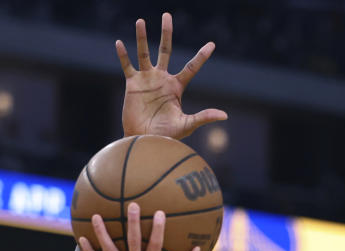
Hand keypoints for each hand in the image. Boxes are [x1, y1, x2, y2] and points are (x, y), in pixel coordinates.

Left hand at [77, 203, 200, 250]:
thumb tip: (199, 249)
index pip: (157, 245)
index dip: (158, 228)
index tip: (159, 211)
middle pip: (133, 242)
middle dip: (132, 222)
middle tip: (131, 204)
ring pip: (110, 250)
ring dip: (102, 232)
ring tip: (96, 216)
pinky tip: (82, 238)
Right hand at [117, 12, 227, 138]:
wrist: (144, 141)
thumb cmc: (166, 136)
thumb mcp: (186, 124)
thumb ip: (203, 117)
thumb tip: (225, 116)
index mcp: (176, 87)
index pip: (191, 67)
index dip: (201, 56)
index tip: (212, 44)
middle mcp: (162, 79)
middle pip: (165, 50)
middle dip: (166, 33)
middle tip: (167, 15)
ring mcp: (146, 80)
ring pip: (144, 53)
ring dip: (142, 38)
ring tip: (141, 21)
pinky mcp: (132, 84)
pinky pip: (127, 66)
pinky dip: (123, 55)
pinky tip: (119, 42)